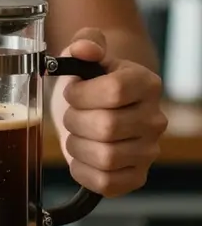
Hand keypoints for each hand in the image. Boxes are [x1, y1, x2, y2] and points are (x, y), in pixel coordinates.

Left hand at [59, 28, 166, 197]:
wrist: (93, 106)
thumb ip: (85, 41)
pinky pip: (106, 184)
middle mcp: (154, 119)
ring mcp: (148, 151)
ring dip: (76, 145)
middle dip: (74, 120)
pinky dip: (82, 171)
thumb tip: (85, 48)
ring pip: (105, 157)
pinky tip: (80, 156)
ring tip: (76, 134)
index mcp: (145, 84)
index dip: (81, 93)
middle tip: (72, 114)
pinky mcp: (136, 177)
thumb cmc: (87, 79)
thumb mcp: (82, 52)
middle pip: (106, 127)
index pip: (114, 91)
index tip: (73, 91)